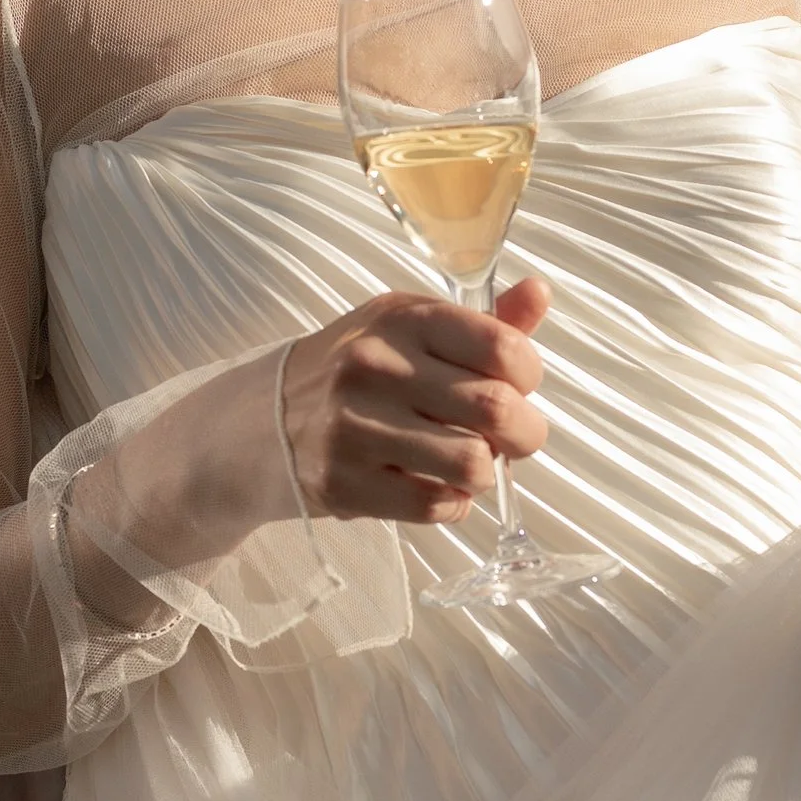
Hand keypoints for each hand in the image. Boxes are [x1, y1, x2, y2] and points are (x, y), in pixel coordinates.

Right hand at [282, 277, 549, 523]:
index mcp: (402, 319)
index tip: (517, 385)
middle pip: (497, 410)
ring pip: (472, 465)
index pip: (503, 347)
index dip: (529, 375)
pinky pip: (437, 506)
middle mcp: (377, 367)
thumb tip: (539, 294)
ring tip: (468, 462)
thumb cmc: (355, 371)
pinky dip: (451, 503)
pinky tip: (432, 484)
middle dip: (524, 433)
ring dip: (485, 472)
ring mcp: (357, 427)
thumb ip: (483, 321)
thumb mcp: (409, 329)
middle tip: (511, 437)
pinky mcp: (345, 483)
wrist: (261, 421)